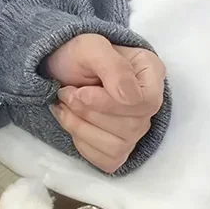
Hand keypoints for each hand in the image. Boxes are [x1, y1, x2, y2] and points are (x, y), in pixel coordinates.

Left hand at [44, 34, 165, 172]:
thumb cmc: (77, 56)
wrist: (59, 69)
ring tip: (64, 106)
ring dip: (80, 128)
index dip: (109, 103)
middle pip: (131, 127)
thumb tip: (129, 98)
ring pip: (117, 147)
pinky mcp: (118, 149)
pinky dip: (82, 144)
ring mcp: (135, 130)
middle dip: (88, 113)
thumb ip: (113, 67)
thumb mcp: (91, 47)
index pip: (146, 103)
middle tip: (65, 93)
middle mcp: (148, 105)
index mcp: (150, 74)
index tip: (81, 91)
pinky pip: (107, 161)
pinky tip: (72, 123)